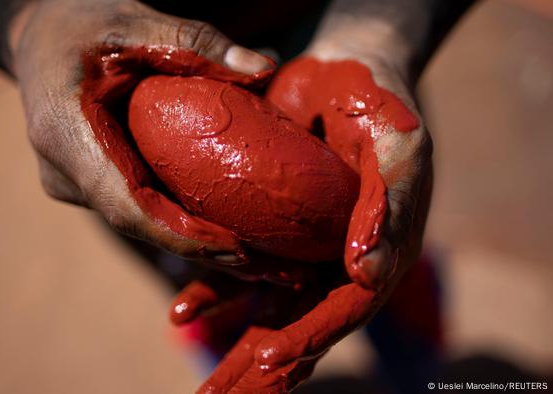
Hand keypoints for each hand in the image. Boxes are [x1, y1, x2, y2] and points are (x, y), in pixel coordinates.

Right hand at [9, 0, 272, 262]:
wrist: (36, 35)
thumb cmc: (78, 22)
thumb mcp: (131, 20)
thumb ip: (193, 40)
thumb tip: (263, 68)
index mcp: (65, 133)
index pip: (127, 205)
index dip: (182, 235)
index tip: (237, 251)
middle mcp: (65, 173)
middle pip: (142, 224)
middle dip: (206, 250)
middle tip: (272, 268)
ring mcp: (74, 184)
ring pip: (144, 222)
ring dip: (200, 243)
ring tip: (264, 260)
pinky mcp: (91, 184)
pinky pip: (140, 208)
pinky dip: (184, 222)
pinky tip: (229, 232)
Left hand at [173, 35, 433, 393]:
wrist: (343, 71)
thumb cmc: (378, 102)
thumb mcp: (396, 144)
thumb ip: (388, 208)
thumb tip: (367, 276)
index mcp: (375, 255)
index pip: (342, 312)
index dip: (308, 340)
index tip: (268, 363)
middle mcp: (334, 264)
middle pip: (299, 328)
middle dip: (262, 370)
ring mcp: (298, 252)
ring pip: (265, 313)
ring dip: (233, 350)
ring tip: (207, 389)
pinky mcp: (266, 230)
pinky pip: (236, 270)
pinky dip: (210, 293)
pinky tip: (181, 313)